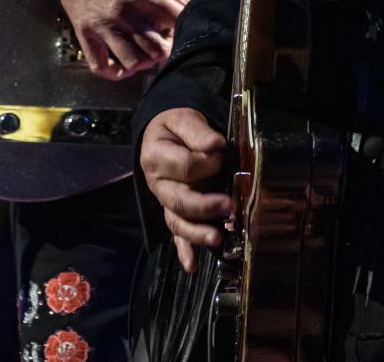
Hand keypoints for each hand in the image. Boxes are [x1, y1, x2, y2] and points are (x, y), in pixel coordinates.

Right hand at [7, 0, 189, 78]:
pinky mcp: (84, 33)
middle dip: (169, 45)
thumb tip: (186, 1)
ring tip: (148, 48)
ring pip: (133, 61)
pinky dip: (116, 72)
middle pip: (158, 48)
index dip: (186, 24)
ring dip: (146, 60)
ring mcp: (101, 26)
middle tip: (167, 35)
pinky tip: (125, 63)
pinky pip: (100, 66)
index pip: (175, 20)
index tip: (184, 21)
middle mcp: (122, 13)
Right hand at [140, 108, 231, 271]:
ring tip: (216, 239)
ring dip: (196, 233)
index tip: (221, 151)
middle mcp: (158, 184)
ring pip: (177, 222)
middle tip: (227, 206)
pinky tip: (192, 264)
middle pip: (178, 200)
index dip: (206, 162)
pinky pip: (177, 234)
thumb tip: (216, 144)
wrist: (164, 133)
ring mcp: (166, 200)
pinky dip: (184, 250)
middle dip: (203, 206)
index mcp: (156, 157)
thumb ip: (198, 132)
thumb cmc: (174, 127)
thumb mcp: (183, 119)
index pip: (184, 166)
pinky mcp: (174, 211)